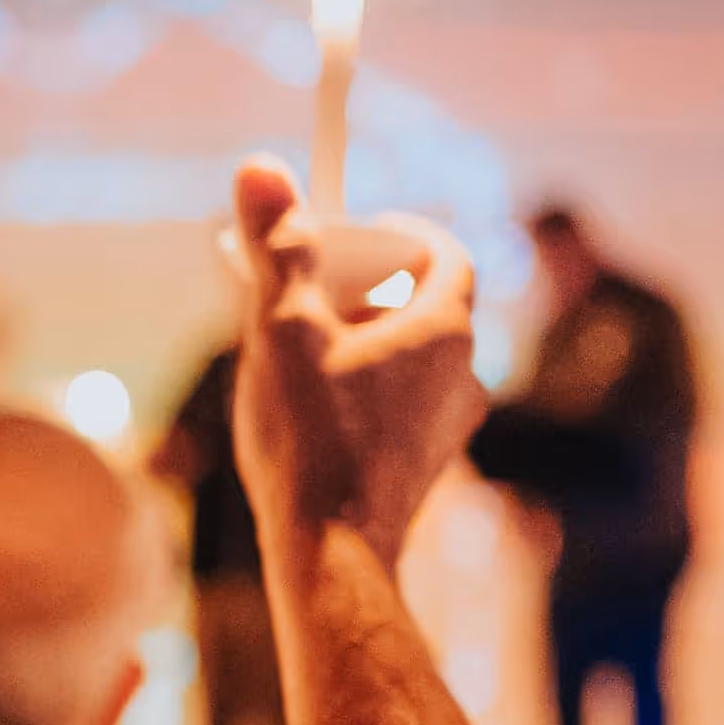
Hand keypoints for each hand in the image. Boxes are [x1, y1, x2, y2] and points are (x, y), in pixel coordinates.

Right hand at [223, 157, 485, 566]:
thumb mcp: (282, 328)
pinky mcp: (420, 470)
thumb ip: (277, 246)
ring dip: (355, 342)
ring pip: (405, 359)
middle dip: (358, 285)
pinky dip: (357, 392)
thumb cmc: (312, 441)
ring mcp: (447, 428)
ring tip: (291, 353)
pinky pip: (395, 406)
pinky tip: (303, 414)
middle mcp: (463, 376)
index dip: (396, 230)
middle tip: (298, 288)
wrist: (330, 558)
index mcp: (444, 328)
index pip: (442, 252)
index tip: (345, 231)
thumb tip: (260, 167)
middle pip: (418, 303)